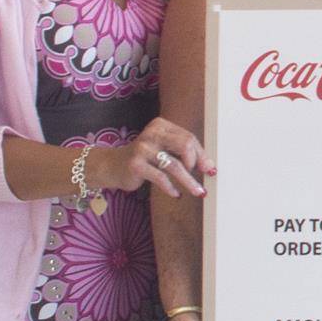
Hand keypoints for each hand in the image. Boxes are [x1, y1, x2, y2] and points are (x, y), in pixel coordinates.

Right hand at [93, 117, 211, 198]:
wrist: (112, 166)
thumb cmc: (144, 158)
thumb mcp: (163, 150)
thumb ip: (183, 153)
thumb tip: (210, 167)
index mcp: (161, 126)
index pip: (188, 138)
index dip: (202, 155)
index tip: (210, 169)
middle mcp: (152, 134)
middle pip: (185, 146)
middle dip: (197, 164)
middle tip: (203, 177)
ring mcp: (143, 149)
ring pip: (175, 165)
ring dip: (189, 181)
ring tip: (199, 192)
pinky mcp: (136, 164)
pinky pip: (160, 178)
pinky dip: (171, 188)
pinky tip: (176, 194)